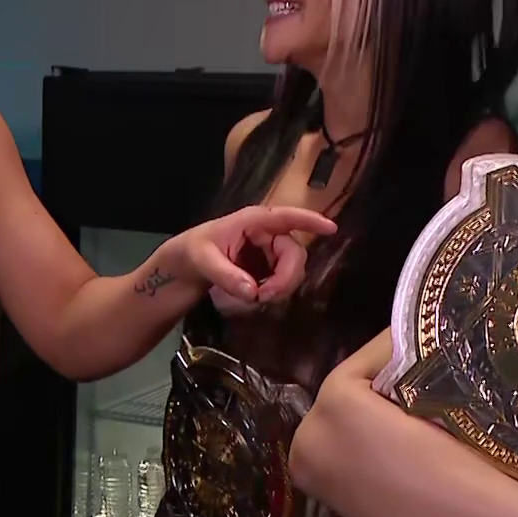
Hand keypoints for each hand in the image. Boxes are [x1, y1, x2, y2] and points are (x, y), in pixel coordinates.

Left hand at [175, 205, 336, 311]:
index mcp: (253, 221)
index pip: (285, 217)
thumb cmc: (194, 251)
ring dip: (281, 287)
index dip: (310, 221)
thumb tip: (252, 292)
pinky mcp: (270, 268)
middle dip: (286, 278)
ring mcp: (271, 252)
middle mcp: (268, 234)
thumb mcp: (203, 260)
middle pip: (295, 254)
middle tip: (264, 297)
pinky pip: (284, 281)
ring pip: (293, 270)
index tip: (331, 228)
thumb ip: (226, 275)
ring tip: (256, 299)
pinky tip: (256, 298)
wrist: (186, 265)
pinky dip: (275, 292)